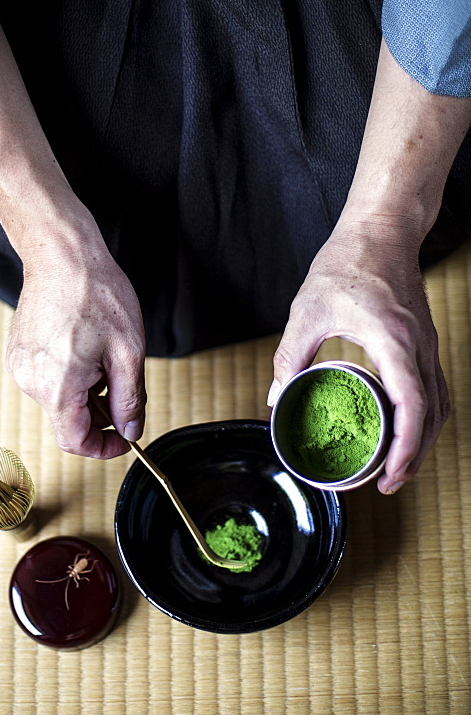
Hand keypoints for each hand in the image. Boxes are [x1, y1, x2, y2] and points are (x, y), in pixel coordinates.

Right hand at [5, 226, 146, 457]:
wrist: (61, 255)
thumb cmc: (97, 294)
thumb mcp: (128, 351)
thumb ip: (129, 399)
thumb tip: (130, 431)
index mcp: (58, 386)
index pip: (75, 442)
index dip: (103, 447)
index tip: (124, 438)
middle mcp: (31, 382)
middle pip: (68, 420)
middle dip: (100, 411)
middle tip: (121, 380)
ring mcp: (20, 367)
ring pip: (59, 400)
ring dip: (85, 391)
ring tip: (101, 354)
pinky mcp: (17, 354)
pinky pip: (47, 380)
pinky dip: (69, 374)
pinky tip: (81, 344)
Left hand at [268, 225, 448, 492]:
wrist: (380, 230)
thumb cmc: (347, 263)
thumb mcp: (308, 310)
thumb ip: (290, 355)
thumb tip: (276, 397)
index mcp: (393, 339)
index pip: (411, 404)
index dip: (405, 446)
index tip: (389, 474)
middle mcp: (419, 345)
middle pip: (431, 414)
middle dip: (414, 456)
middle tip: (387, 484)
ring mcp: (427, 344)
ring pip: (438, 404)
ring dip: (423, 440)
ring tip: (397, 468)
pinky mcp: (423, 341)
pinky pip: (434, 387)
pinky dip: (424, 417)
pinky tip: (405, 430)